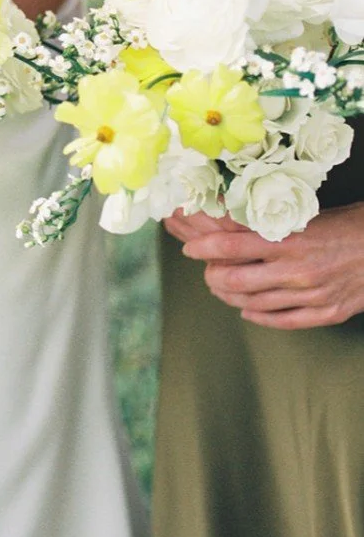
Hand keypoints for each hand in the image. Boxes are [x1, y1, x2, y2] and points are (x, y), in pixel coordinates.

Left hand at [169, 203, 363, 329]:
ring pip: (256, 303)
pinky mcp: (327, 312)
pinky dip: (260, 317)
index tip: (191, 248)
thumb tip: (226, 217)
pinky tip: (248, 310)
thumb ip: (268, 222)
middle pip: (237, 280)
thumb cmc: (345, 225)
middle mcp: (297, 270)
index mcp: (290, 240)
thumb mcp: (304, 215)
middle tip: (206, 271)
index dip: (204, 248)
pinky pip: (284, 321)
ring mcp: (312, 295)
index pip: (231, 245)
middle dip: (213, 277)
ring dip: (231, 297)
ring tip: (222, 288)